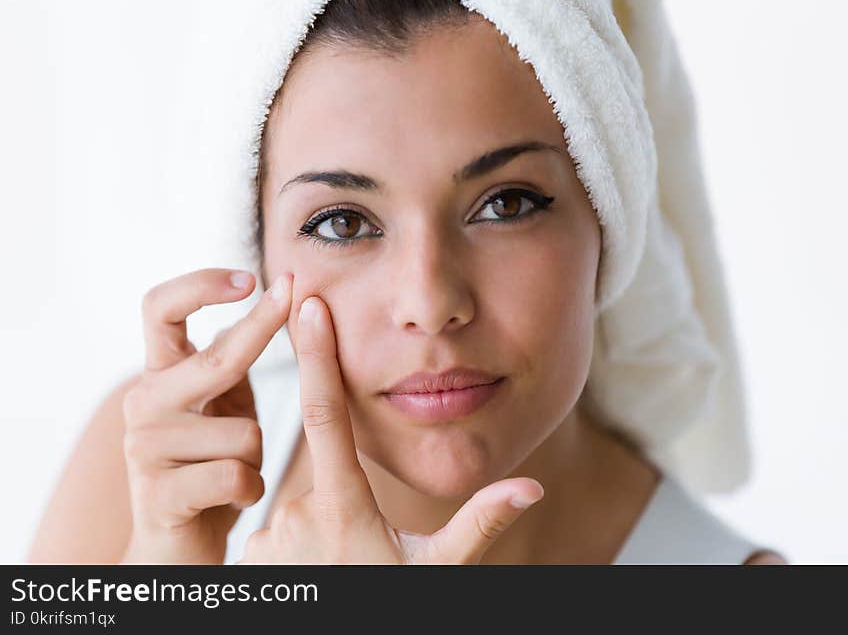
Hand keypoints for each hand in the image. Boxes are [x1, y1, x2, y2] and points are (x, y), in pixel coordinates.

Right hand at [120, 269, 293, 563]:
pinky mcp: (159, 497)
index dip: (200, 284)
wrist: (179, 544)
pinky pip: (236, 477)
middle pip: (216, 359)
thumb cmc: (211, 465)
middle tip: (295, 299)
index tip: (251, 276)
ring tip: (236, 471)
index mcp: (160, 375)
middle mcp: (144, 403)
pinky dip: (250, 489)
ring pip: (244, 434)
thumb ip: (229, 361)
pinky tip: (233, 497)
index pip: (159, 309)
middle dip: (262, 332)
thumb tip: (268, 298)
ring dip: (256, 457)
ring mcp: (145, 450)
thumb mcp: (223, 406)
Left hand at [238, 294, 543, 563]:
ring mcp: (269, 537)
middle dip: (346, 487)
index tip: (306, 306)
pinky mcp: (253, 555)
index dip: (317, 356)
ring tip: (340, 566)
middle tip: (360, 540)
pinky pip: (282, 529)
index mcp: (345, 507)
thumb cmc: (384, 609)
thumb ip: (479, 525)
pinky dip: (302, 540)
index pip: (326, 415)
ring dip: (326, 521)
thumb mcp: (437, 572)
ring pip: (305, 503)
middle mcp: (297, 514)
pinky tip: (317, 572)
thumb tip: (531, 487)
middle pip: (327, 469)